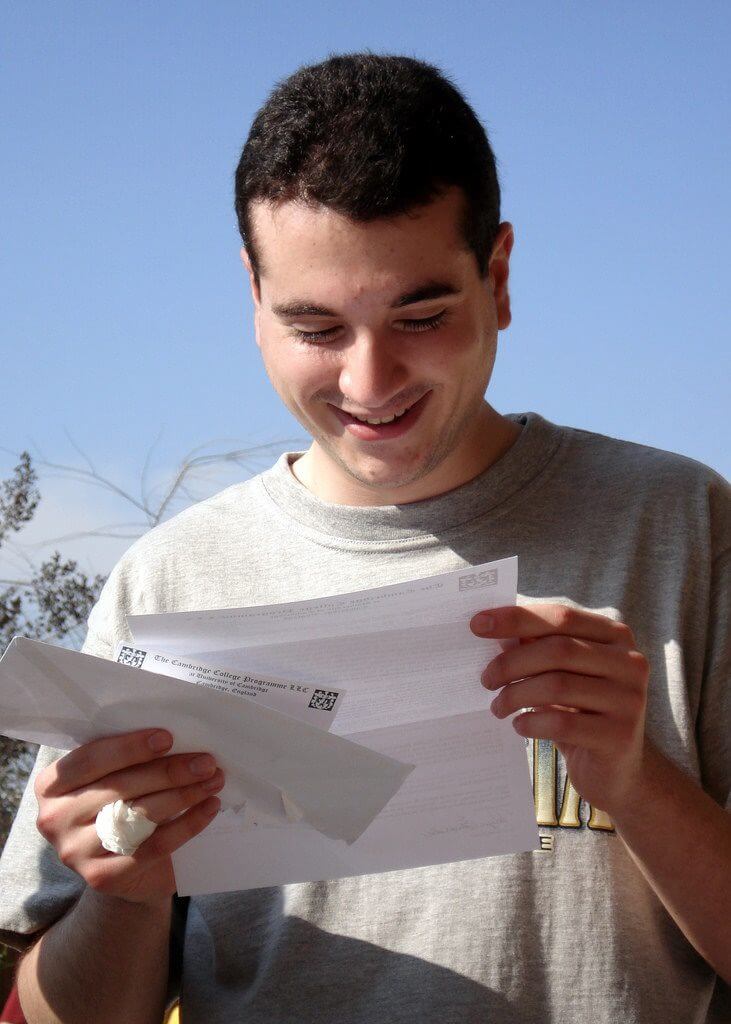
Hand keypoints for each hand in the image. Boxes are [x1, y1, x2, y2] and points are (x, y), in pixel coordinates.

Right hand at [34, 728, 224, 907]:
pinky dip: (187, 825)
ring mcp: (75, 851)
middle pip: (120, 787)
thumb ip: (127, 761)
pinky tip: (209, 807)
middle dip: (169, 771)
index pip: (91, 759)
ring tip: (214, 780)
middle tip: (206, 762)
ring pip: (138, 816)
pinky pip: (153, 846)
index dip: (130, 748)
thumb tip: (175, 736)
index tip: (168, 738)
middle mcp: (55, 818)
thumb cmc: (120, 808)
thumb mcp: (110, 781)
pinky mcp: (101, 876)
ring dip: (184, 795)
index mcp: (52, 784)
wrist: (126, 872)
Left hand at [470, 604, 649, 816]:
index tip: (477, 624)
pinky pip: (562, 723)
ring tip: (499, 706)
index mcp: (615, 635)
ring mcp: (630, 699)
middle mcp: (630, 662)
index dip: (516, 618)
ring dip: (515, 695)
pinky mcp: (620, 736)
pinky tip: (520, 725)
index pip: (561, 616)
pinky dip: (531, 722)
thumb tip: (492, 627)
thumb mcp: (563, 673)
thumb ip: (537, 646)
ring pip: (557, 686)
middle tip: (486, 679)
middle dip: (511, 662)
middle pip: (558, 650)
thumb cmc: (581, 711)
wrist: (617, 769)